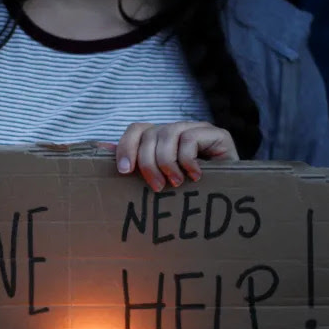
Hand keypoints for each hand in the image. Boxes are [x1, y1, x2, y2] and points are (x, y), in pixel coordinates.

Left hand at [114, 122, 238, 190]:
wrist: (230, 199)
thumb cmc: (190, 195)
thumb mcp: (158, 182)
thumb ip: (133, 165)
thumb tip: (98, 149)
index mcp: (160, 139)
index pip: (136, 129)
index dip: (126, 147)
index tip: (125, 171)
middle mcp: (177, 130)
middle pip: (150, 133)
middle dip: (148, 162)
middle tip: (157, 186)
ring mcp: (197, 129)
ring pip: (169, 133)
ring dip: (167, 162)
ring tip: (175, 183)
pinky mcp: (217, 134)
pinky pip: (190, 138)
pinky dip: (187, 160)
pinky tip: (194, 177)